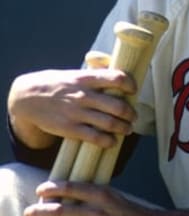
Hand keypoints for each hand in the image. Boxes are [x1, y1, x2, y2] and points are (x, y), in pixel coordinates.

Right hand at [8, 68, 136, 148]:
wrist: (28, 98)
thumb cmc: (57, 84)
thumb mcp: (75, 74)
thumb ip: (96, 74)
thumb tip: (118, 75)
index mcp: (86, 79)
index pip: (116, 78)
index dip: (130, 84)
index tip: (133, 90)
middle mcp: (84, 95)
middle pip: (118, 106)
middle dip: (130, 113)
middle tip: (133, 116)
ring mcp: (77, 113)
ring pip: (110, 123)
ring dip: (124, 128)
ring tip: (127, 129)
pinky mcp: (70, 129)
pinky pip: (95, 138)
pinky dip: (108, 141)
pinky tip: (112, 141)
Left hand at [24, 180, 154, 215]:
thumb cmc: (129, 212)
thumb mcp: (113, 196)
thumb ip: (92, 194)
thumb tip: (67, 193)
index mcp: (102, 195)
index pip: (72, 188)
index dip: (53, 188)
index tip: (41, 190)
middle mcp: (98, 211)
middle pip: (62, 210)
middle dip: (41, 211)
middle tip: (29, 212)